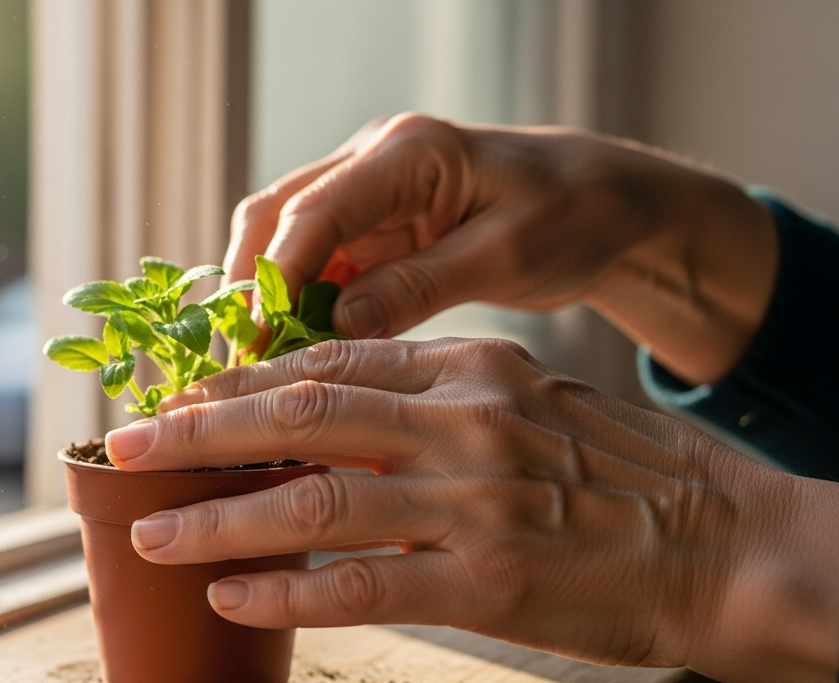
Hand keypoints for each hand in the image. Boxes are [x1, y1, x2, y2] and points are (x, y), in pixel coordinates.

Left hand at [106, 339, 838, 682]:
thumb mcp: (536, 401)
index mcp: (471, 369)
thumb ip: (443, 401)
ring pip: (312, 501)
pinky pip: (358, 587)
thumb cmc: (631, 475)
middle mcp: (461, 421)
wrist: (727, 543)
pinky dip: (285, 592)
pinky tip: (231, 594)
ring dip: (217, 517)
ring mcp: (471, 502)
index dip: (244, 381)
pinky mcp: (484, 583)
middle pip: (301, 414)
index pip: (331, 361)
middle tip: (126, 444)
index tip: (184, 396)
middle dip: (199, 429)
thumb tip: (350, 418)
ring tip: (149, 533)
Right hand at [223, 113, 778, 384]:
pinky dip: (298, 311)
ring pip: (283, 245)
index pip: (314, 211)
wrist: (605, 202)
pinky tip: (292, 361)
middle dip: (245, 290)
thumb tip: (336, 324)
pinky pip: (316, 269)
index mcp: (408, 152)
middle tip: (233, 365)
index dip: (272, 277)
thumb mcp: (509, 254)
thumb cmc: (571, 216)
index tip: (252, 339)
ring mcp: (368, 195)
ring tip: (250, 374)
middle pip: (274, 220)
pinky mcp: (373, 230)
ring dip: (263, 304)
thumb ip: (422, 284)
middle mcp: (373, 162)